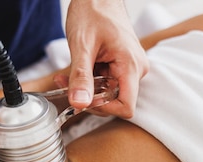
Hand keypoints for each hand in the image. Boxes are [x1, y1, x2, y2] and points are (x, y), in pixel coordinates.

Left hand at [65, 0, 148, 117]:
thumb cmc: (93, 11)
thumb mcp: (82, 45)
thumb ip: (81, 77)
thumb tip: (79, 103)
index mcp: (131, 66)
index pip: (126, 107)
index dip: (103, 108)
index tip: (84, 98)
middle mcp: (136, 70)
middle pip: (116, 102)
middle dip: (89, 97)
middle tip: (66, 84)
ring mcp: (131, 68)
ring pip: (109, 94)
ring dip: (87, 89)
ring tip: (68, 75)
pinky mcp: (124, 66)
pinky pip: (108, 83)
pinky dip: (90, 81)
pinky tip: (79, 69)